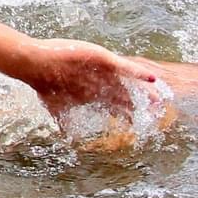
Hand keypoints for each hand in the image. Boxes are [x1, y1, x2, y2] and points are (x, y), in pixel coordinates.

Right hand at [24, 38, 160, 117]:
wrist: (36, 63)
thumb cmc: (45, 83)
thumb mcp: (56, 106)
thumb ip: (65, 121)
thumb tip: (69, 139)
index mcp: (93, 93)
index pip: (115, 104)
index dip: (128, 112)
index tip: (139, 122)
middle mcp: (99, 81)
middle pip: (126, 94)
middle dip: (142, 103)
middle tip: (158, 111)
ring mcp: (102, 70)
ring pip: (129, 83)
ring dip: (145, 91)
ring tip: (162, 99)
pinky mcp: (101, 58)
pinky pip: (123, 67)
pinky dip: (136, 73)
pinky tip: (151, 78)